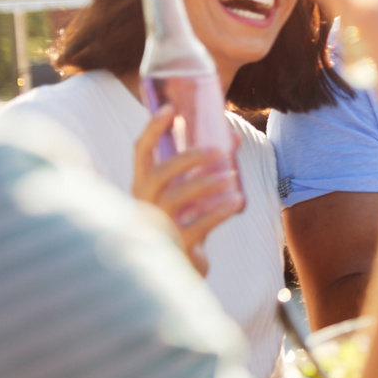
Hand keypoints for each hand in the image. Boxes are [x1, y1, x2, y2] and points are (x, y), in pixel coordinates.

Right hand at [132, 104, 241, 274]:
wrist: (184, 270)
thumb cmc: (186, 224)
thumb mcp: (194, 194)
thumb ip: (207, 169)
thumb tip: (231, 137)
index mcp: (144, 186)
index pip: (141, 152)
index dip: (153, 129)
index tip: (171, 107)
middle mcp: (143, 204)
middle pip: (157, 173)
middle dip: (187, 158)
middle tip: (218, 150)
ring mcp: (156, 227)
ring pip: (174, 197)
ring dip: (205, 183)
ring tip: (232, 177)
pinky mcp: (175, 248)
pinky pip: (196, 225)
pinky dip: (218, 211)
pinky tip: (237, 201)